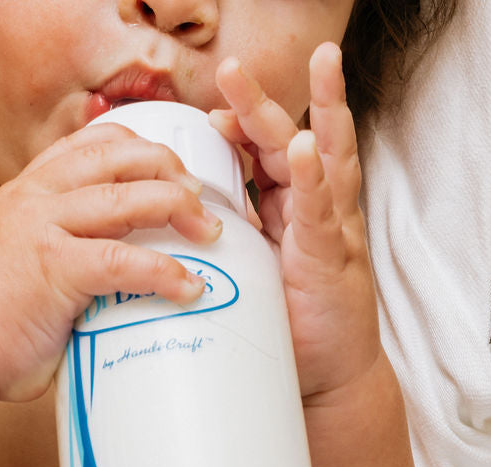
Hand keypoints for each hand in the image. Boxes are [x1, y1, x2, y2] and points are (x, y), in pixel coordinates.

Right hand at [0, 123, 222, 403]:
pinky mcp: (56, 268)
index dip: (141, 148)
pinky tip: (187, 287)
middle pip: (121, 155)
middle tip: (199, 201)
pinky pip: (125, 259)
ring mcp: (44, 228)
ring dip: (180, 207)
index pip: (92, 143)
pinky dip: (165, 270)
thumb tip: (102, 279)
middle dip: (171, 170)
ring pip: (130, 194)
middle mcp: (35, 197)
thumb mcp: (12, 261)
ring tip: (207, 232)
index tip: (169, 171)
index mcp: (24, 191)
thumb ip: (54, 251)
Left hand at [210, 42, 381, 399]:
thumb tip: (159, 247)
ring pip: (323, 157)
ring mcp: (327, 227)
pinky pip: (323, 210)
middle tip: (235, 65)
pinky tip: (304, 150)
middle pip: (283, 143)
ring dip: (317, 111)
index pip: (258, 156)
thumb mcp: (243, 279)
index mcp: (283, 211)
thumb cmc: (283, 328)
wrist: (323, 377)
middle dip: (262, 102)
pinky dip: (315, 178)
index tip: (204, 112)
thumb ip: (215, 252)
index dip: (235, 128)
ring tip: (319, 65)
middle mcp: (309, 209)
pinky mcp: (330, 256)